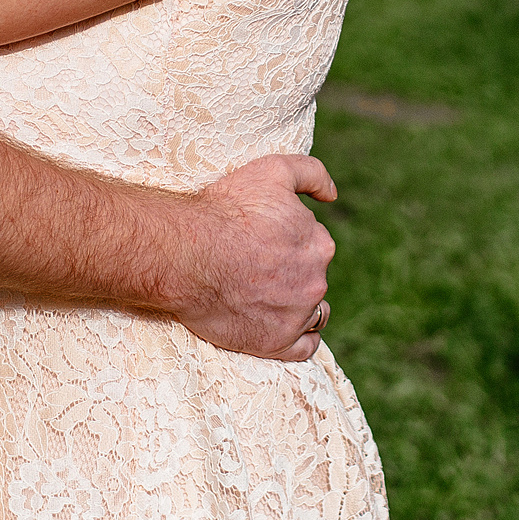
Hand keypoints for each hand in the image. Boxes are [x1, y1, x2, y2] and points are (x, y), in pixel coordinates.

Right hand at [175, 154, 338, 361]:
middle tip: (254, 269)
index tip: (262, 243)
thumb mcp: (272, 171)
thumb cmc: (225, 210)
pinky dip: (297, 339)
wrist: (186, 254)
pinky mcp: (277, 343)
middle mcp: (315, 281)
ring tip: (266, 299)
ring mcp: (297, 315)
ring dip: (297, 306)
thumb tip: (332, 196)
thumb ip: (312, 174)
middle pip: (311, 278)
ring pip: (312, 313)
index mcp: (318, 244)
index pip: (313, 246)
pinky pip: (304, 347)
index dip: (289, 243)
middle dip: (291, 274)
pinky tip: (278, 327)